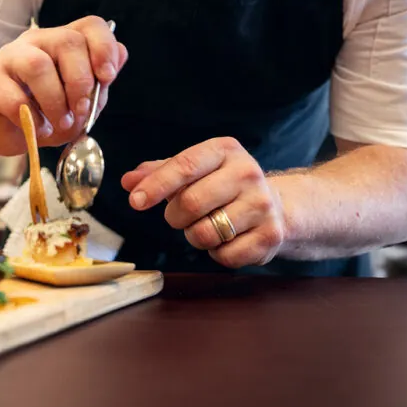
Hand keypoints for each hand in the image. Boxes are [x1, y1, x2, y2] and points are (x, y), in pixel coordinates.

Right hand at [0, 16, 127, 155]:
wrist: (7, 132)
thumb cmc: (47, 113)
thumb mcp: (82, 101)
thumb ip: (100, 81)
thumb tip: (120, 54)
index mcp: (64, 41)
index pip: (91, 26)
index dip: (104, 48)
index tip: (108, 77)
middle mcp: (38, 41)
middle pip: (67, 42)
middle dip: (81, 83)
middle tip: (80, 112)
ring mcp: (10, 56)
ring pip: (38, 64)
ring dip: (55, 101)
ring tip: (59, 123)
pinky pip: (14, 96)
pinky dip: (32, 119)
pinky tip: (38, 129)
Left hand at [121, 137, 284, 267]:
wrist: (278, 206)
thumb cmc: (223, 185)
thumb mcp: (195, 170)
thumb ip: (159, 173)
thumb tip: (128, 181)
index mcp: (226, 150)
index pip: (185, 165)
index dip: (156, 185)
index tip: (135, 201)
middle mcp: (248, 173)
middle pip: (191, 203)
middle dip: (175, 217)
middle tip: (180, 216)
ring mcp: (262, 205)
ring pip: (205, 233)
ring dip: (194, 236)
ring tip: (206, 225)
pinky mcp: (270, 236)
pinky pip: (224, 255)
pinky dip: (217, 253)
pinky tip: (227, 239)